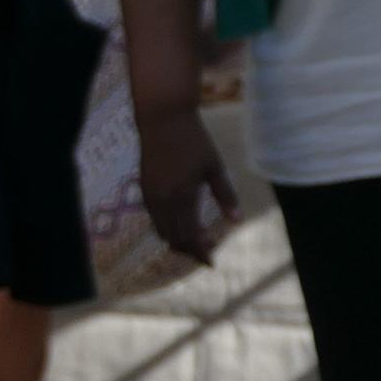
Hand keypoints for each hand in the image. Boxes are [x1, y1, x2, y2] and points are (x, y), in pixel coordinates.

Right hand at [135, 109, 239, 265]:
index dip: (201, 252)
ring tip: (195, 240)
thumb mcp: (215, 167)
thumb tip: (236, 221)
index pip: (191, 236)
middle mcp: (163, 201)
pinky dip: (167, 228)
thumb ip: (225, 195)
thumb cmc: (194, 140)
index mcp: (182, 197)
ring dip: (178, 240)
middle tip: (208, 251)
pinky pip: (154, 219)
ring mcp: (150, 196)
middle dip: (190, 249)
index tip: (212, 261)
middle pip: (174, 238)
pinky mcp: (144, 189)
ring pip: (162, 230)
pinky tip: (180, 223)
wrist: (163, 119)